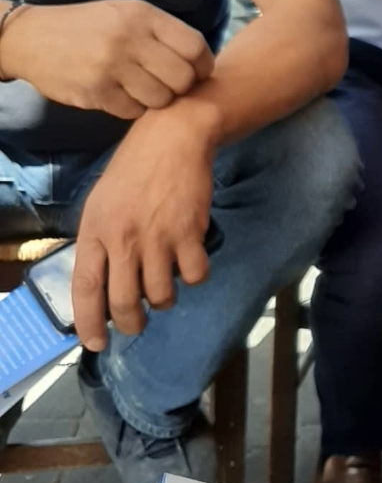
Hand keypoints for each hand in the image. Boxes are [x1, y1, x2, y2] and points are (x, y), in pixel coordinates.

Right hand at [4, 1, 213, 120]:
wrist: (33, 38)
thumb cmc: (88, 26)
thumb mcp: (126, 13)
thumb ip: (161, 32)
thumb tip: (200, 60)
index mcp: (142, 15)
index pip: (194, 46)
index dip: (203, 65)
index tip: (198, 73)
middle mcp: (129, 39)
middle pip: (182, 78)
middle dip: (182, 87)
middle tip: (170, 86)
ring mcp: (112, 67)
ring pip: (161, 98)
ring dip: (157, 100)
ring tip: (143, 90)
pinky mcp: (96, 91)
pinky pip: (134, 111)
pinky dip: (133, 108)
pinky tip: (122, 95)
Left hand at [72, 101, 218, 349]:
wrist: (173, 139)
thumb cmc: (134, 170)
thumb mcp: (102, 203)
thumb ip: (100, 243)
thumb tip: (104, 285)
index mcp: (95, 230)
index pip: (86, 289)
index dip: (89, 323)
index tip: (95, 344)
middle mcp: (123, 239)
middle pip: (125, 303)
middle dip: (131, 323)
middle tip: (136, 325)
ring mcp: (158, 237)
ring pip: (162, 296)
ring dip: (164, 299)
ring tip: (164, 285)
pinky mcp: (189, 233)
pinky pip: (193, 276)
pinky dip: (193, 276)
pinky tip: (189, 262)